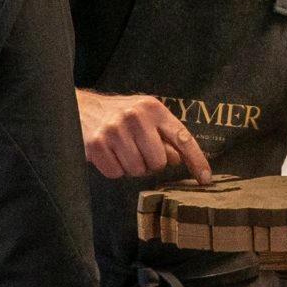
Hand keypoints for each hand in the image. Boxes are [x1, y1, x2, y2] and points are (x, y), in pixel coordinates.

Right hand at [75, 90, 211, 181]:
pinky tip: (108, 154)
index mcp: (154, 109)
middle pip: (159, 162)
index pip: (182, 138)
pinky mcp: (96, 145)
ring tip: (121, 150)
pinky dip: (113, 169)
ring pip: (138, 170)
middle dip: (150, 162)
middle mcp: (136, 116)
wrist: (80, 107)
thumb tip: (176, 159)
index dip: (197, 160)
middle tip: (137, 150)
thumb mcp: (146, 116)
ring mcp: (115, 130)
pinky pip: (116, 174)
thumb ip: (165, 136)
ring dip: (131, 167)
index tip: (206, 179)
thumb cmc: (119, 115)